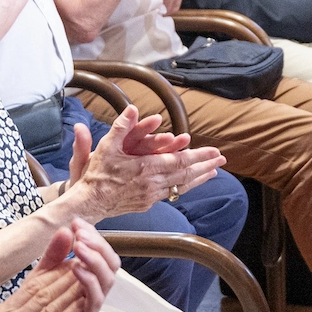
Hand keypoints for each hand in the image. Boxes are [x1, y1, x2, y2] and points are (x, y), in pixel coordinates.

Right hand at [0, 222, 119, 311]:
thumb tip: (38, 299)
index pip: (30, 285)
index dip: (53, 269)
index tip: (70, 258)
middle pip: (41, 292)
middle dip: (66, 275)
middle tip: (86, 262)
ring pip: (48, 308)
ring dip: (71, 292)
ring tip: (88, 279)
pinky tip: (80, 307)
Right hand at [66, 107, 224, 220]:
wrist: (88, 203)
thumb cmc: (96, 174)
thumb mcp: (106, 146)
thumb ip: (121, 126)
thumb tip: (133, 108)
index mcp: (146, 168)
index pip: (180, 161)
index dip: (200, 156)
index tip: (215, 151)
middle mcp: (153, 183)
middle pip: (186, 175)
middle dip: (206, 166)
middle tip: (222, 159)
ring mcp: (151, 195)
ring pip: (181, 187)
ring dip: (199, 178)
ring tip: (213, 172)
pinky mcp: (147, 203)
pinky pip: (172, 194)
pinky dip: (184, 187)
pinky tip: (189, 184)